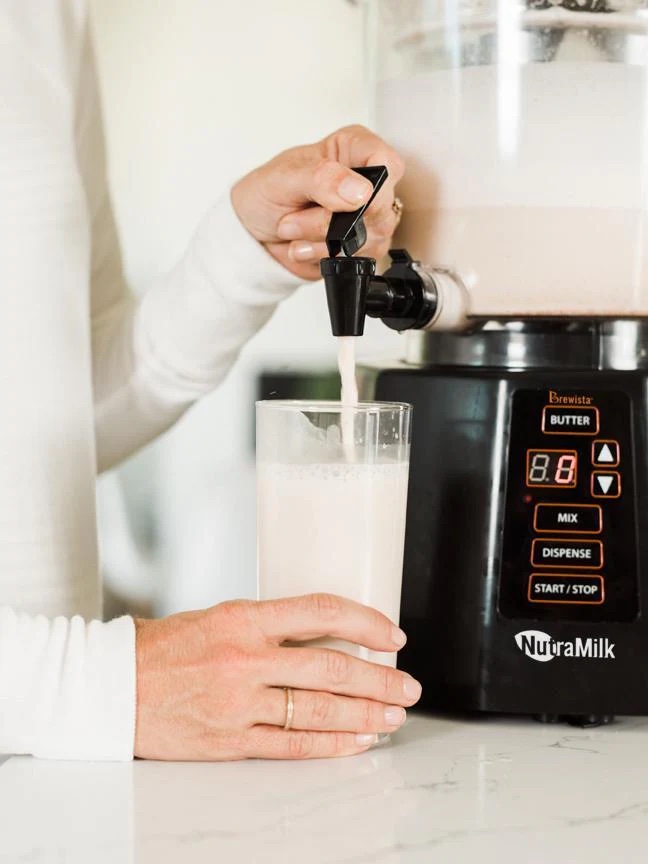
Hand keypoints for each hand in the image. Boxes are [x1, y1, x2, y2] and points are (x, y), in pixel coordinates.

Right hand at [134, 593, 420, 760]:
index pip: (321, 612)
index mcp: (244, 618)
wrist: (113, 686)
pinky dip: (331, 745)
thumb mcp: (218, 617)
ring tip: (394, 716)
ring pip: (319, 710)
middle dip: (380, 679)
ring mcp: (239, 702)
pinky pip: (292, 745)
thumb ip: (268, 627)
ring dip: (365, 714)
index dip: (366, 622)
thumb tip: (324, 637)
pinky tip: (357, 741)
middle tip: (408, 685)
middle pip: (331, 668)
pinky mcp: (230, 740)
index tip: (393, 635)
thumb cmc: (164, 648)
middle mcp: (245, 658)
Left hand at [230, 125, 404, 280]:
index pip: (386, 161)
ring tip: (293, 228)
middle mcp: (367, 183)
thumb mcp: (284, 178)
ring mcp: (369, 219)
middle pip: (378, 207)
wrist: (253, 232)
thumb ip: (321, 179)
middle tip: (295, 215)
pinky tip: (304, 246)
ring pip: (367, 238)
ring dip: (320, 241)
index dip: (372, 184)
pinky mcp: (362, 248)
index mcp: (353, 150)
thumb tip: (360, 191)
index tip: (346, 199)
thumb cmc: (267, 194)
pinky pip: (355, 259)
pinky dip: (322, 257)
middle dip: (328, 220)